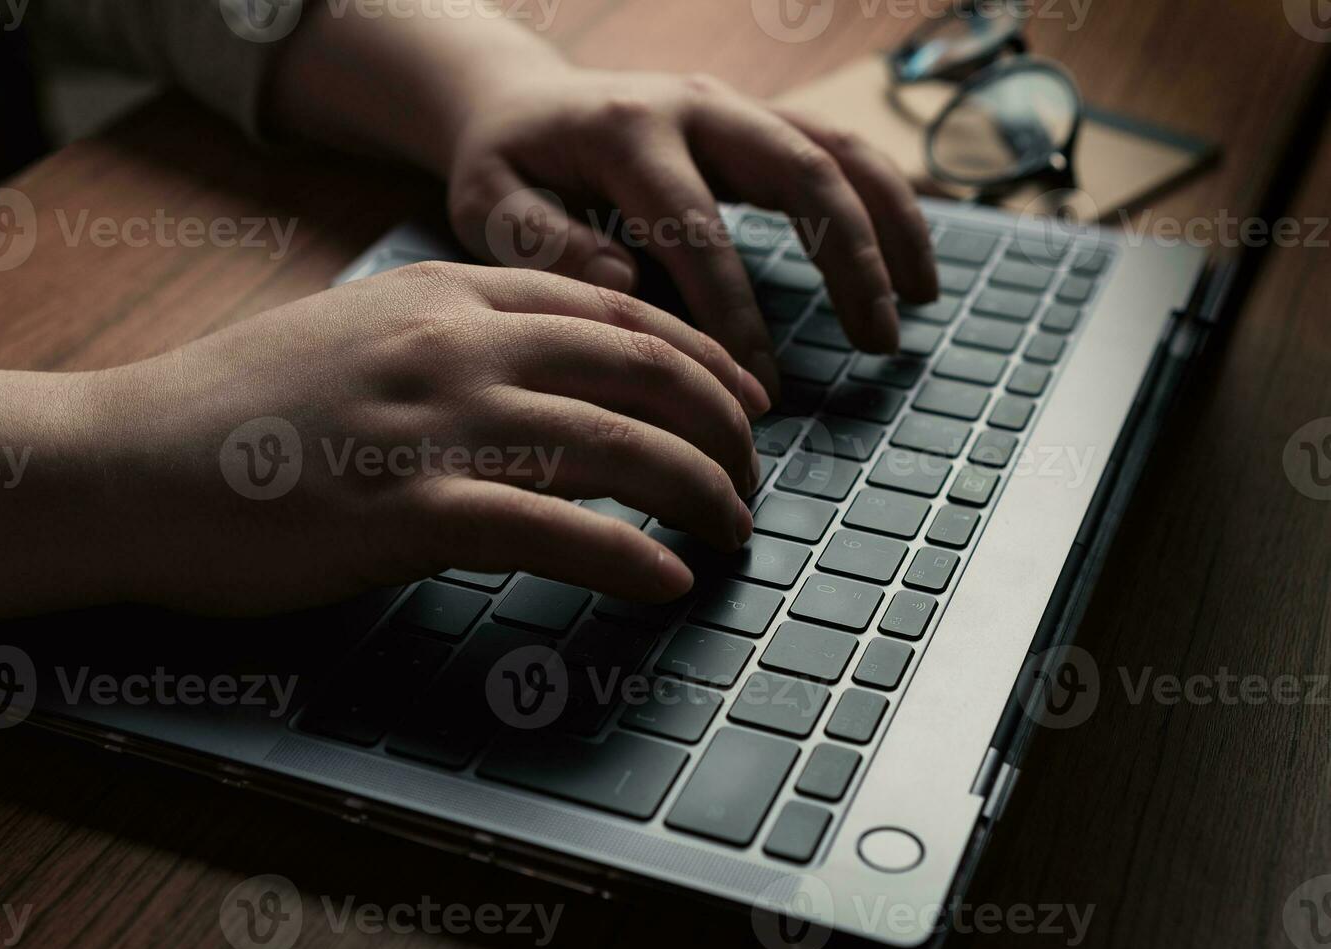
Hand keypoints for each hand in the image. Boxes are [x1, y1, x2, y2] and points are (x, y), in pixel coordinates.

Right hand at [91, 263, 767, 612]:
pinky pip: (555, 531)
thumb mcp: (354, 334)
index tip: (741, 397)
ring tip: (733, 532)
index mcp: (444, 295)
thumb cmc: (236, 410)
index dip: (699, 357)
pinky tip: (666, 581)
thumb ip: (448, 338)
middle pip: (641, 368)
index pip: (614, 310)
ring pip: (619, 445)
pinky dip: (626, 556)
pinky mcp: (408, 512)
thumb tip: (541, 376)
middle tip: (751, 474)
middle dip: (721, 424)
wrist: (126, 460)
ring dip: (698, 492)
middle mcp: (455, 345)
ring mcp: (435, 425)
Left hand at [444, 67, 939, 392]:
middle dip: (848, 259)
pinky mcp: (756, 116)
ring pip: (837, 149)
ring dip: (890, 223)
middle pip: (799, 171)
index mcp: (625, 133)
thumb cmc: (503, 167)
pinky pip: (840, 147)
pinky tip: (912, 262)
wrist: (518, 100)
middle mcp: (693, 105)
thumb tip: (623, 287)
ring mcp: (733, 105)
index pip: (697, 230)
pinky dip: (886, 200)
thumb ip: (542, 244)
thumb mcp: (486, 203)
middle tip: (878, 342)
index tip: (758, 386)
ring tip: (922, 302)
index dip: (732, 313)